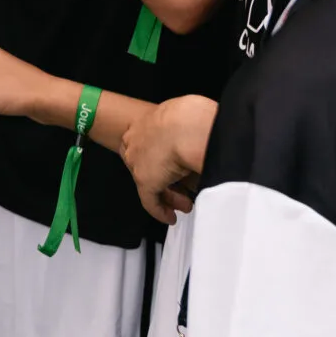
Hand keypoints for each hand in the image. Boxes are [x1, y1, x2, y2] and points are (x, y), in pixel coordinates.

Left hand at [120, 95, 217, 224]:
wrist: (189, 126)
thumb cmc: (194, 118)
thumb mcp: (188, 121)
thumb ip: (185, 136)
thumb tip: (197, 148)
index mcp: (149, 121)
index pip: (151, 143)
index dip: (164, 160)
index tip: (178, 171)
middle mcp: (139, 140)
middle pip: (149, 163)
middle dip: (167, 180)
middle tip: (184, 192)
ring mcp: (138, 159)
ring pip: (151, 181)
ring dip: (170, 196)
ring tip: (186, 205)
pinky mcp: (143, 179)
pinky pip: (150, 199)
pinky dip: (161, 210)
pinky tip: (170, 217)